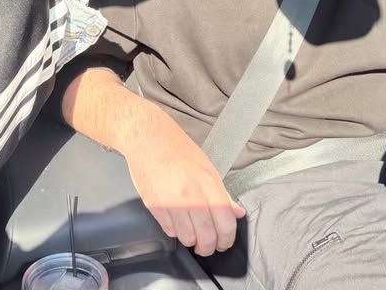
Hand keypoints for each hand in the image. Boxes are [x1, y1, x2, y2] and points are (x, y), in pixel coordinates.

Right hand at [124, 120, 245, 256]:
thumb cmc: (177, 148)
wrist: (148, 138)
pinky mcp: (154, 206)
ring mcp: (171, 202)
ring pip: (187, 238)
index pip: (226, 223)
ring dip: (191, 240)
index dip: (227, 239)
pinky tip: (177, 222)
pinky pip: (169, 231)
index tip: (224, 242)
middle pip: (207, 237)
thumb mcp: (207, 167)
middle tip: (208, 246)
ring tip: (192, 233)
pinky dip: (175, 231)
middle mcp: (191, 195)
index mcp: (209, 183)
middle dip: (209, 247)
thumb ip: (222, 193)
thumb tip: (237, 212)